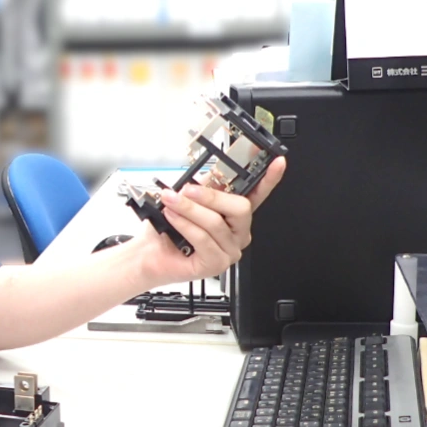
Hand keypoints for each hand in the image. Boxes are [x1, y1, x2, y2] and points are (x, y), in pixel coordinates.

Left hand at [130, 157, 285, 287]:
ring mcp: (229, 250)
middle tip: (188, 190)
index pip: (258, 194)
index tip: (277, 162)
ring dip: (189, 209)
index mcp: (233, 214)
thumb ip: (203, 186)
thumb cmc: (168, 228)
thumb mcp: (188, 199)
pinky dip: (185, 224)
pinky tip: (173, 217)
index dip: (270, 179)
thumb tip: (210, 174)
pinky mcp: (216, 264)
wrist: (148, 254)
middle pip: (240, 208)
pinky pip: (203, 238)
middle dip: (211, 196)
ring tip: (171, 202)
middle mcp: (236, 233)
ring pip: (216, 223)